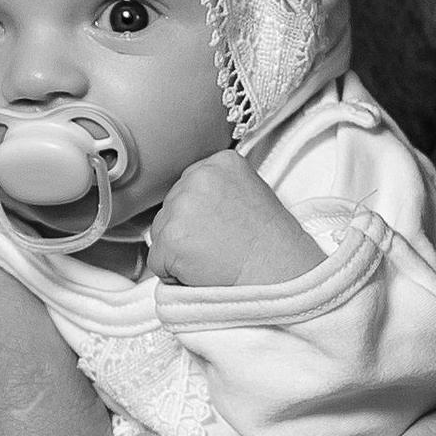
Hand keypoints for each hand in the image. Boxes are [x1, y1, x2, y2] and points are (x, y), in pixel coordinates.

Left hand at [147, 151, 322, 290]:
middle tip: (219, 246)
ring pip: (160, 234)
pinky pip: (157, 261)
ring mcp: (181, 207)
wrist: (278, 270)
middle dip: (187, 231)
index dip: (201, 214)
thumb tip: (194, 205)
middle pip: (170, 208)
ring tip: (214, 257)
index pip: (188, 187)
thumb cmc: (271, 241)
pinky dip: (174, 273)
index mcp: (219, 162)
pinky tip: (203, 270)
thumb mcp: (251, 192)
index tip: (220, 226)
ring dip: (179, 252)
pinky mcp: (170, 238)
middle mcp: (197, 177)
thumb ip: (219, 189)